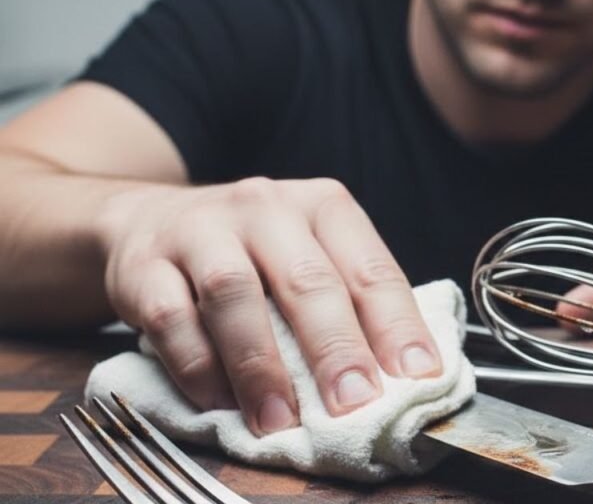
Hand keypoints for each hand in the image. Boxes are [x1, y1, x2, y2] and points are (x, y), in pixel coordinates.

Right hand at [96, 177, 441, 434]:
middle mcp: (265, 208)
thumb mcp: (311, 254)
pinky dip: (198, 366)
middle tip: (353, 403)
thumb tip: (397, 376)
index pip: (370, 268)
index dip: (397, 325)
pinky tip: (219, 401)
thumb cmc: (252, 250)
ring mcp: (201, 230)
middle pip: (306, 279)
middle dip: (334, 348)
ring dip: (260, 365)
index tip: (416, 376)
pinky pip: (171, 317)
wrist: (152, 219)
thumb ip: (349, 303)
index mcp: (322, 206)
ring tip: (280, 418)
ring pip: (234, 294)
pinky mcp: (145, 264)